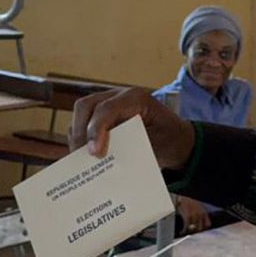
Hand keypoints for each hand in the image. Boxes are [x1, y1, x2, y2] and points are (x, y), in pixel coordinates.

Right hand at [68, 87, 194, 167]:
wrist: (178, 139)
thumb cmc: (170, 139)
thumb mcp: (158, 142)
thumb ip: (132, 144)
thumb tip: (104, 156)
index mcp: (136, 98)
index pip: (107, 109)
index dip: (96, 130)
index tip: (94, 153)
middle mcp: (118, 96)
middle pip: (86, 106)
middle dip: (80, 132)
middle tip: (82, 157)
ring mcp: (108, 103)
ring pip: (81, 114)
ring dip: (77, 136)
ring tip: (79, 160)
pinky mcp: (102, 116)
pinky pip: (83, 124)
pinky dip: (80, 139)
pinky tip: (82, 158)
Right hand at [175, 196, 211, 232]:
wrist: (183, 197)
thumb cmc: (189, 202)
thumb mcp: (197, 208)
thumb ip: (199, 215)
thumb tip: (197, 225)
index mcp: (204, 212)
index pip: (208, 225)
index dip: (204, 229)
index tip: (199, 231)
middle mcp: (201, 215)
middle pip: (201, 229)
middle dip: (196, 232)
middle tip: (191, 233)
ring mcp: (194, 216)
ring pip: (193, 229)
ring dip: (188, 232)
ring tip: (185, 232)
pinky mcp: (188, 217)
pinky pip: (186, 227)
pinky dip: (183, 231)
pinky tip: (181, 232)